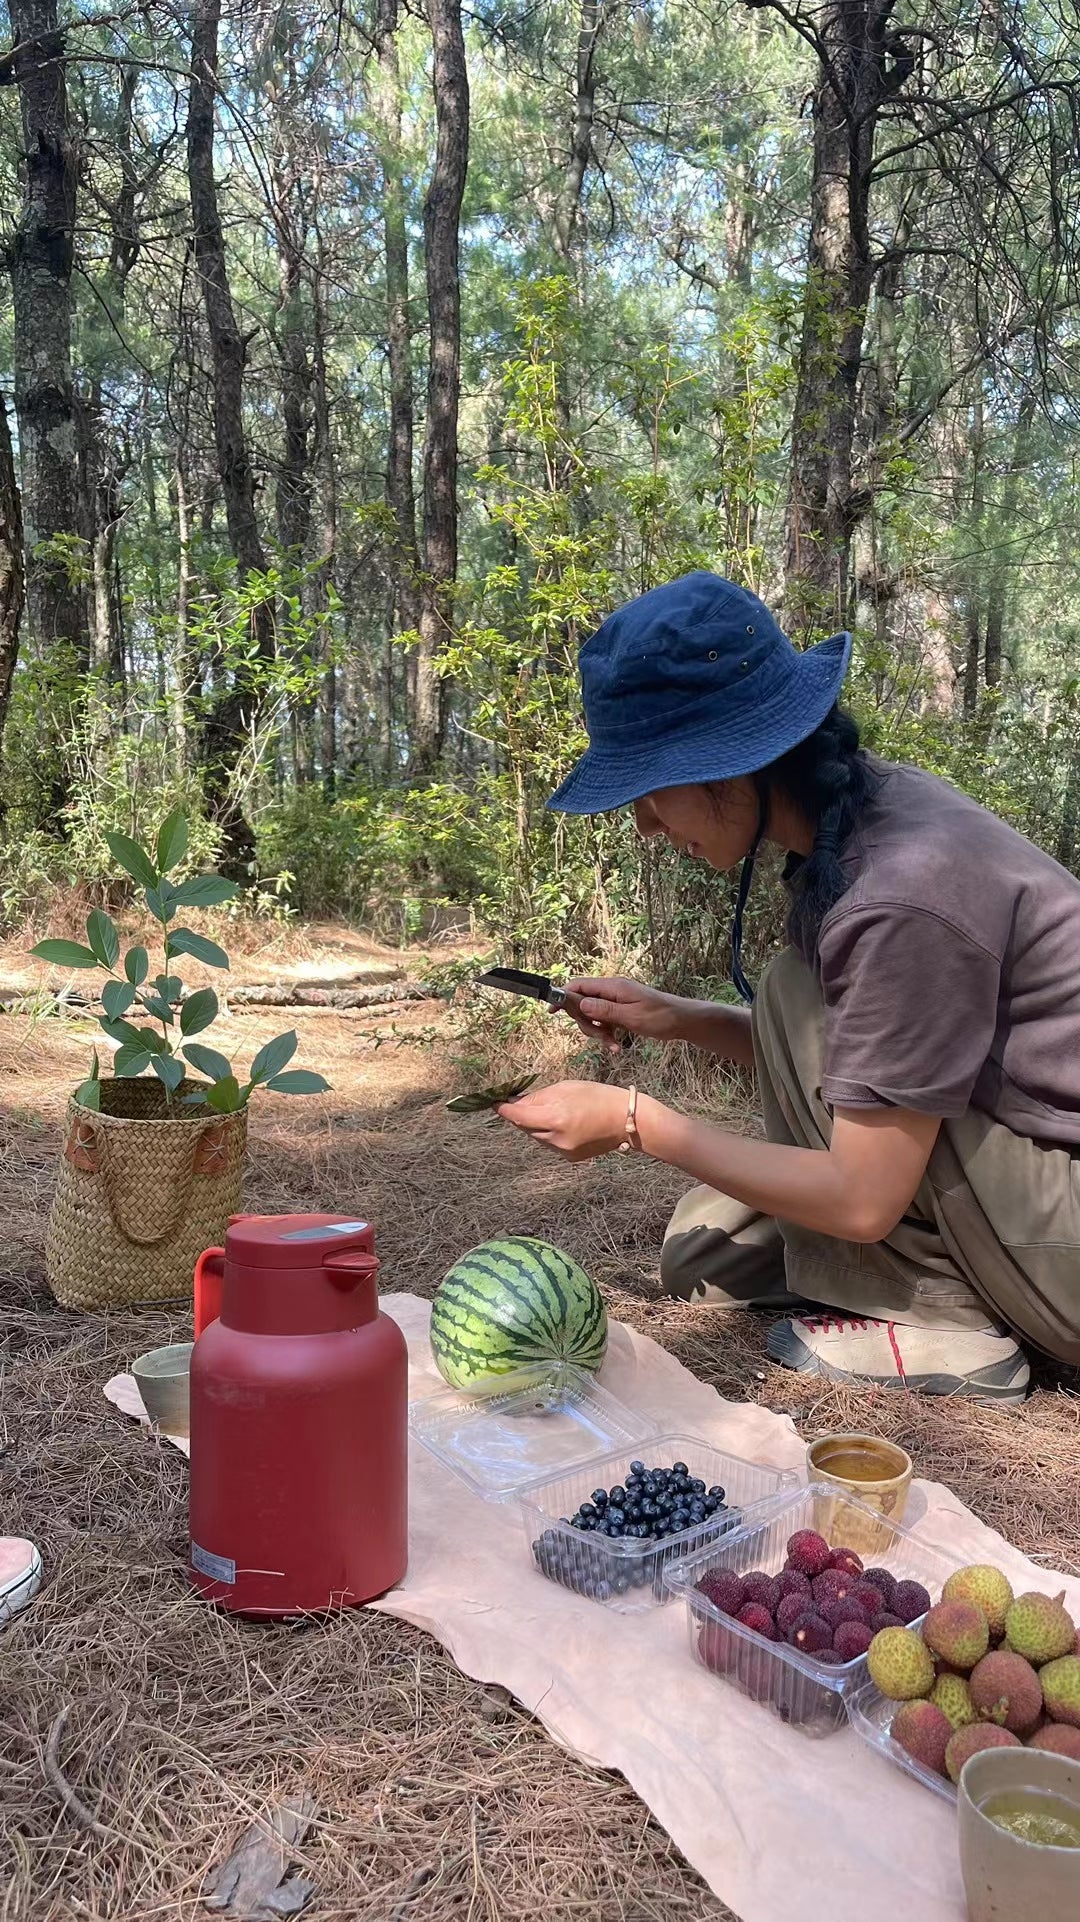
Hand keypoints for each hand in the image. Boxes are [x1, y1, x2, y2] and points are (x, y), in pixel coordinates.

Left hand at [496, 1080, 627, 1160]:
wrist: (627, 1121)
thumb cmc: (598, 1097)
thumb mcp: (567, 1088)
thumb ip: (539, 1097)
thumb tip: (515, 1103)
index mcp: (556, 1118)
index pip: (518, 1117)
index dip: (503, 1110)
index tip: (494, 1103)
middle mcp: (557, 1139)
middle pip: (525, 1127)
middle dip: (521, 1115)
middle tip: (521, 1101)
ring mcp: (563, 1151)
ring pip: (536, 1136)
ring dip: (535, 1124)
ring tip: (554, 1111)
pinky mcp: (569, 1158)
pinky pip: (549, 1144)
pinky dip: (549, 1134)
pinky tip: (564, 1124)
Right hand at [561, 976, 675, 1051]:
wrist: (682, 1021)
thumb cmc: (660, 1017)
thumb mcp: (631, 1016)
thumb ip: (605, 1010)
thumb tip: (580, 1004)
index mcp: (613, 986)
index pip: (579, 986)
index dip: (563, 996)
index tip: (552, 1011)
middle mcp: (612, 991)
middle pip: (582, 1003)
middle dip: (586, 1023)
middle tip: (600, 1036)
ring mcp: (616, 1001)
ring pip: (592, 1016)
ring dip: (597, 1032)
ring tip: (612, 1044)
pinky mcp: (620, 1012)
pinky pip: (604, 1022)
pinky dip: (606, 1034)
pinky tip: (615, 1046)